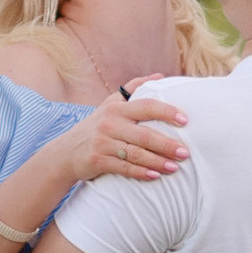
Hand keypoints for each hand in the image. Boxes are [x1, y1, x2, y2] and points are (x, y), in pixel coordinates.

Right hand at [61, 95, 190, 185]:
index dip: (166, 112)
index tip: (185, 120)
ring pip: (135, 153)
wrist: (66, 152)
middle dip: (167, 144)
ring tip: (175, 167)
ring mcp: (103, 142)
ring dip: (157, 161)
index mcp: (116, 107)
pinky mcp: (98, 160)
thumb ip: (134, 88)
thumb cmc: (97, 125)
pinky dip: (141, 172)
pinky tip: (156, 176)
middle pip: (144, 134)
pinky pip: (124, 168)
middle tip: (186, 152)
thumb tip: (160, 76)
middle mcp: (109, 123)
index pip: (146, 106)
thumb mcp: (111, 104)